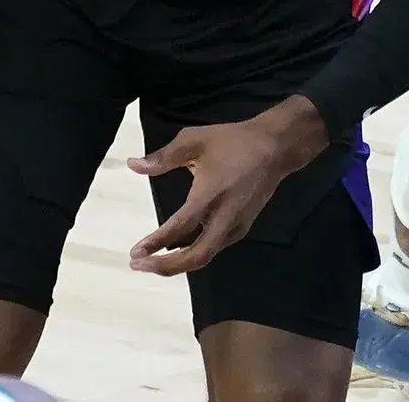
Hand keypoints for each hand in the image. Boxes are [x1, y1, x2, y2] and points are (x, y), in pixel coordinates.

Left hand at [125, 97, 329, 275]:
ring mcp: (236, 224)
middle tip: (138, 266)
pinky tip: (177, 249)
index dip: (156, 243)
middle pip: (196, 256)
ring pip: (206, 255)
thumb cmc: (233, 141)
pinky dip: (194, 253)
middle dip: (166, 267)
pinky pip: (214, 247)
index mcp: (210, 194)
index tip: (135, 253)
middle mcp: (225, 216)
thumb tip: (132, 165)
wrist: (275, 147)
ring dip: (178, 263)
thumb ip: (163, 157)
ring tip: (152, 261)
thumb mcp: (194, 140)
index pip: (180, 227)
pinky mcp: (242, 226)